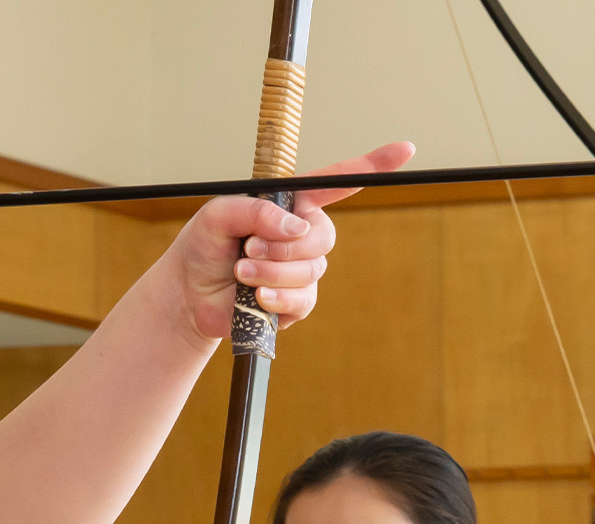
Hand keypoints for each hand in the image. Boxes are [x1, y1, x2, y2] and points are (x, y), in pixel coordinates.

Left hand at [170, 143, 414, 342]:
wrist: (190, 294)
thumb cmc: (203, 247)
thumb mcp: (218, 215)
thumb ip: (254, 210)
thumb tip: (296, 227)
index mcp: (290, 203)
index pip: (337, 182)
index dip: (372, 165)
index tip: (404, 151)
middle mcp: (302, 233)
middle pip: (324, 235)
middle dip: (285, 245)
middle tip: (247, 249)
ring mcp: (302, 269)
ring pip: (312, 269)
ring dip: (273, 271)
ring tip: (241, 272)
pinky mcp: (297, 301)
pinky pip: (304, 299)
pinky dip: (277, 297)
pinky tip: (255, 297)